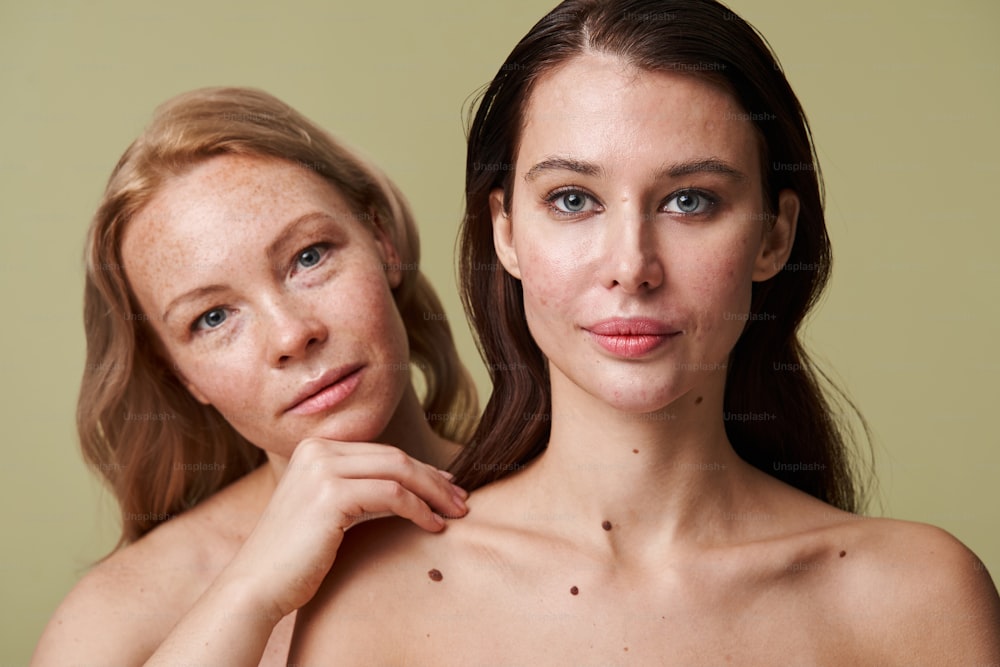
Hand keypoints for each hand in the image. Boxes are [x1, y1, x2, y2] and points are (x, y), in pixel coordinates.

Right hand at [216, 438, 467, 618]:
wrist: (256, 584)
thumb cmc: (295, 555)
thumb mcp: (325, 508)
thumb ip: (356, 487)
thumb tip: (410, 483)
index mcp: (314, 447)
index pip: (382, 452)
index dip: (420, 468)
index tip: (447, 486)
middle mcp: (317, 450)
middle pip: (395, 457)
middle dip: (434, 479)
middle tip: (461, 500)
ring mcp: (322, 469)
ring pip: (399, 472)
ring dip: (434, 493)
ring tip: (456, 513)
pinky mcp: (330, 494)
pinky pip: (392, 495)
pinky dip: (418, 509)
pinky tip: (433, 526)